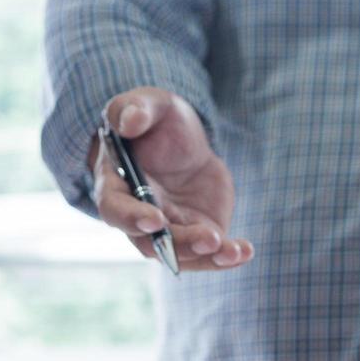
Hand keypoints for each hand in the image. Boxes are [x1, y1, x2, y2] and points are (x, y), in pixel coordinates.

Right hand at [92, 86, 252, 270]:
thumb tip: (128, 121)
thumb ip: (134, 109)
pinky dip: (227, 256)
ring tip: (232, 250)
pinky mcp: (196, 232)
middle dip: (179, 244)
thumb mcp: (149, 104)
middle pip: (151, 243)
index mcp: (116, 187)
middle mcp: (138, 217)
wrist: (182, 140)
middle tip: (208, 237)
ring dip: (207, 256)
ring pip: (182, 254)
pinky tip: (244, 251)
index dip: (132, 218)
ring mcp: (169, 229)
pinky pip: (209, 252)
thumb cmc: (156, 121)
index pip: (115, 210)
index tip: (155, 219)